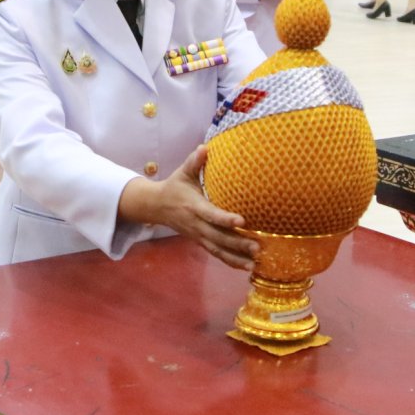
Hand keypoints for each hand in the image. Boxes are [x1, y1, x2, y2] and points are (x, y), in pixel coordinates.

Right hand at [141, 145, 259, 270]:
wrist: (156, 206)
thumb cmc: (175, 186)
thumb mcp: (183, 172)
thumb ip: (194, 161)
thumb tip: (205, 148)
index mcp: (193, 206)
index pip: (210, 214)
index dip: (225, 219)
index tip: (242, 220)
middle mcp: (196, 224)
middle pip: (218, 237)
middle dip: (237, 243)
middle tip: (257, 247)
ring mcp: (198, 235)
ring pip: (218, 249)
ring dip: (236, 257)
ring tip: (254, 262)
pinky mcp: (200, 241)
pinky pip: (216, 253)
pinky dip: (231, 261)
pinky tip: (247, 267)